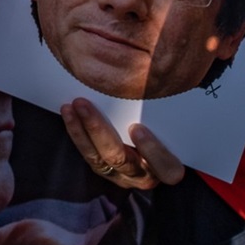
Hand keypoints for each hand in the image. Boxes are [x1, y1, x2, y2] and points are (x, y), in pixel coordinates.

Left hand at [61, 98, 182, 189]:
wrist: (154, 143)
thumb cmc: (170, 129)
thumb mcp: (177, 123)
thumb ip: (172, 109)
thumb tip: (171, 69)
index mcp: (168, 167)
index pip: (167, 167)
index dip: (153, 151)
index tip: (137, 128)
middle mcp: (144, 174)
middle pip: (121, 159)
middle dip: (100, 132)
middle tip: (84, 105)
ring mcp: (121, 174)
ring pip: (98, 158)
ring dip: (81, 130)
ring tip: (71, 105)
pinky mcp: (104, 168)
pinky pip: (87, 153)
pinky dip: (76, 132)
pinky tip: (68, 110)